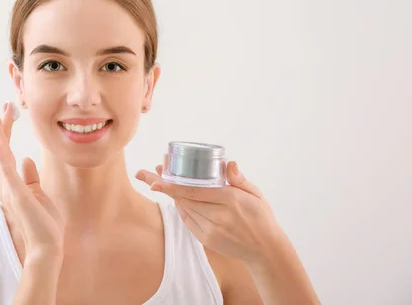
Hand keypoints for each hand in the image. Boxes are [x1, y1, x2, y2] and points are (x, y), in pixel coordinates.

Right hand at [0, 102, 63, 261]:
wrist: (46, 247)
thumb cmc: (43, 224)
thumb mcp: (38, 195)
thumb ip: (30, 177)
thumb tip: (25, 160)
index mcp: (11, 185)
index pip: (3, 155)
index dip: (0, 135)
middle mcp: (6, 186)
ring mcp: (9, 190)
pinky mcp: (17, 195)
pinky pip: (6, 172)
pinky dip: (0, 156)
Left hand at [135, 162, 285, 263]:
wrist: (265, 249)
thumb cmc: (261, 217)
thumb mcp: (255, 194)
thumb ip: (239, 179)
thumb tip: (228, 164)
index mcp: (230, 199)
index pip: (194, 190)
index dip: (173, 183)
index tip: (157, 174)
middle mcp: (219, 215)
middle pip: (184, 199)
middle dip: (165, 186)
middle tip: (148, 175)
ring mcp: (212, 230)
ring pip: (185, 210)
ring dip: (174, 197)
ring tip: (163, 183)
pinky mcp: (207, 240)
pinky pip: (188, 222)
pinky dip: (183, 210)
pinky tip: (182, 202)